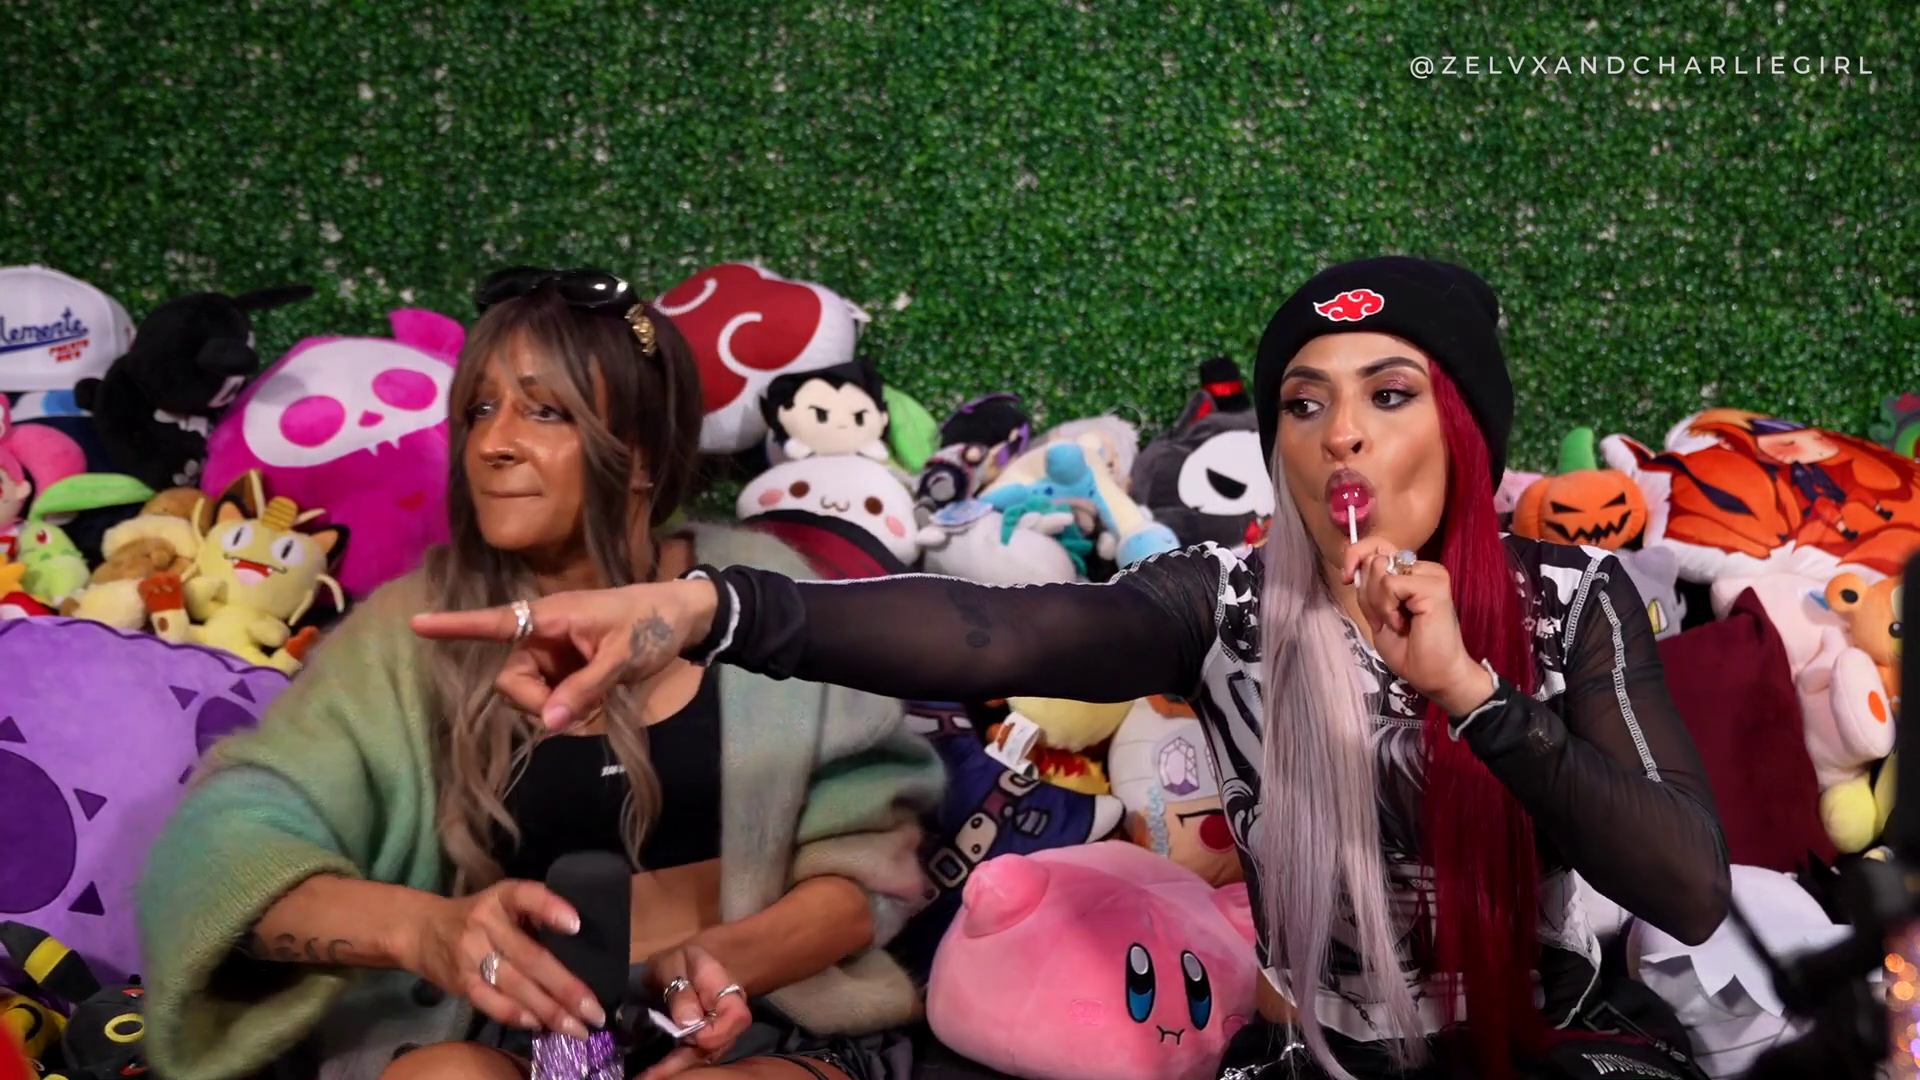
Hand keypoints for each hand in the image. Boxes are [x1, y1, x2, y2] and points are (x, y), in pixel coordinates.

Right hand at [393, 879, 603, 1039]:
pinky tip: (540, 1025)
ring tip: (578, 1027)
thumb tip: (584, 948)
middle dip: (566, 987)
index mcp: (502, 897)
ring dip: (550, 1011)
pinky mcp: (461, 982)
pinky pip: (491, 1003)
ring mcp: (471, 955)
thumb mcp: (505, 904)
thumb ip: (536, 918)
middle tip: (594, 1009)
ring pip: (516, 986)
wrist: (421, 930)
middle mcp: (486, 924)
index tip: (576, 926)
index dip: (551, 909)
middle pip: (530, 957)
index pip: (527, 896)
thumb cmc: (479, 916)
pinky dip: (517, 1015)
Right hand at [409, 579, 717, 730]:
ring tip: (601, 695)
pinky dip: (572, 705)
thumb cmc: (652, 623)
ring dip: (559, 706)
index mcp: (551, 617)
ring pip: (532, 694)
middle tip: (579, 708)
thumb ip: (587, 688)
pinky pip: (553, 697)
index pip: (496, 622)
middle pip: (512, 680)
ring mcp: (554, 654)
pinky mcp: (566, 670)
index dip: (456, 626)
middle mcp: (543, 635)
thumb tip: (550, 722)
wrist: (684, 619)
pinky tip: (601, 697)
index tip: (417, 623)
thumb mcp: (622, 656)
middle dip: (537, 702)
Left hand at [636, 942, 753, 1079]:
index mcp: (730, 994)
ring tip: (647, 1077)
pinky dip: (671, 1070)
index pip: (736, 1017)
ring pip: (702, 1060)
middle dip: (684, 1064)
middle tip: (651, 1075)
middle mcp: (729, 1023)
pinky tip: (651, 1075)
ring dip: (675, 1071)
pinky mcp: (702, 1049)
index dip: (717, 1031)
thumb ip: (683, 992)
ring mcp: (717, 1039)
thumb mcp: (677, 964)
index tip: (690, 1035)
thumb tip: (688, 1022)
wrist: (689, 970)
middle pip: (717, 1048)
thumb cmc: (683, 963)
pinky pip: (691, 1062)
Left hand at [1340, 537, 1493, 716]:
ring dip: (1377, 603)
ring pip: (1380, 568)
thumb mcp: (1377, 613)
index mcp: (1411, 571)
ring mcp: (1431, 574)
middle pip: (1374, 559)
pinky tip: (1403, 625)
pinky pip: (1391, 583)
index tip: (1348, 580)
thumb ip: (1369, 587)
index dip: (1356, 558)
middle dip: (1367, 594)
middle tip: (1384, 620)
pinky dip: (1387, 608)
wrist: (1434, 675)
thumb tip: (1352, 565)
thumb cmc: (1409, 650)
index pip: (1377, 546)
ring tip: (1396, 623)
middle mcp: (1423, 567)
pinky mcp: (1435, 585)